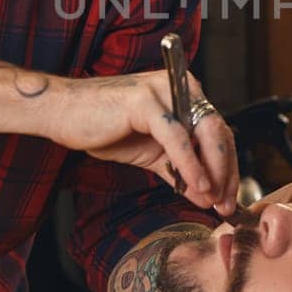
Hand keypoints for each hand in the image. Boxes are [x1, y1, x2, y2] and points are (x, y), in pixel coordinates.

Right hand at [44, 70, 238, 214]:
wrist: (62, 114)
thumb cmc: (103, 128)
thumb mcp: (151, 155)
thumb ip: (179, 172)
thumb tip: (206, 196)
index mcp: (185, 95)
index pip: (218, 133)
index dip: (228, 168)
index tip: (228, 198)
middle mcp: (180, 87)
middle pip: (218, 132)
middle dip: (226, 172)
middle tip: (226, 204)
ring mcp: (164, 90)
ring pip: (204, 132)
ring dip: (213, 170)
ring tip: (214, 199)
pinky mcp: (145, 101)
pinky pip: (176, 136)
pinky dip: (189, 162)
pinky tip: (196, 184)